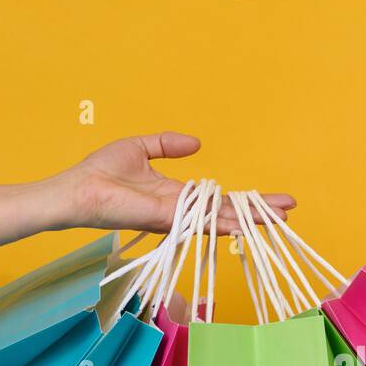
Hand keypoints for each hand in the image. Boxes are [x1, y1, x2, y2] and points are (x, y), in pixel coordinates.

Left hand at [57, 132, 295, 233]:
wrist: (77, 190)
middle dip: (258, 213)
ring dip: (249, 219)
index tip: (274, 200)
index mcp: (177, 196)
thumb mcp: (140, 148)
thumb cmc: (100, 172)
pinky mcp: (164, 219)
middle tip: (289, 211)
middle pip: (227, 213)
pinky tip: (243, 222)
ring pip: (219, 220)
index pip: (219, 200)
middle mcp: (181, 211)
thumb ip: (167, 144)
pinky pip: (197, 220)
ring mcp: (174, 218)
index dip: (246, 200)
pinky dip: (222, 222)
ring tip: (278, 219)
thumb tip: (196, 143)